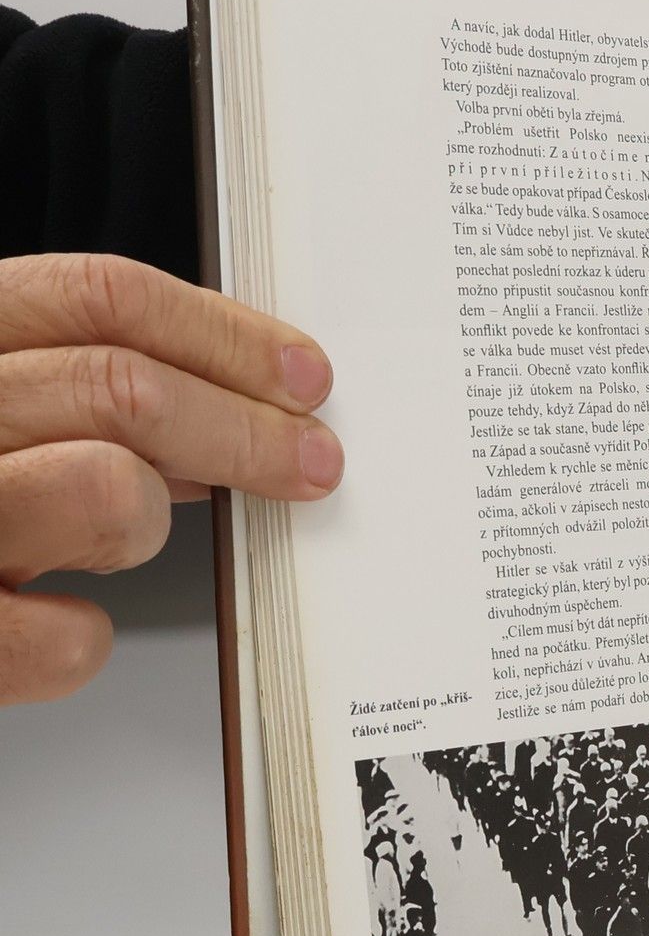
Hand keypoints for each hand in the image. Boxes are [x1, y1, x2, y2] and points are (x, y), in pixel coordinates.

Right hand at [0, 253, 341, 705]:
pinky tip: (50, 621)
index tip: (302, 374)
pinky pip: (66, 639)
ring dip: (142, 524)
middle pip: (121, 388)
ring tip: (116, 540)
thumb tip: (218, 409)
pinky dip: (79, 639)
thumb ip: (63, 396)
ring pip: (107, 490)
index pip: (94, 296)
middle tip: (312, 463)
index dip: (222, 334)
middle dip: (247, 428)